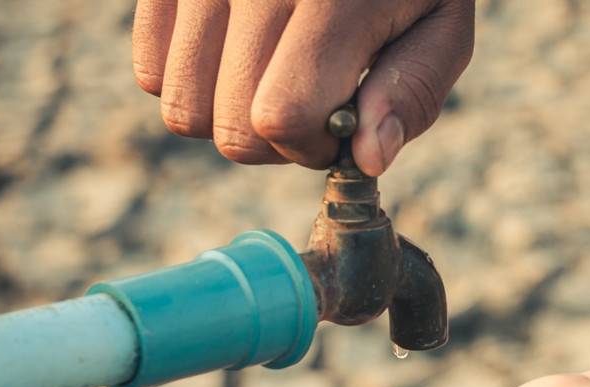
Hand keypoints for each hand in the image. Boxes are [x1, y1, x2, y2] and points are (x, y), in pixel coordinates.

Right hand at [132, 0, 474, 173]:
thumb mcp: (439, 23)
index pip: (282, 115)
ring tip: (272, 78)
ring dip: (230, 117)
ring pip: (182, 111)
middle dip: (275, 141)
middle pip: (229, 128)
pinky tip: (235, 56)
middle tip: (309, 102)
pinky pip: (149, 72)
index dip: (312, 145)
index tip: (340, 124)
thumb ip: (413, 92)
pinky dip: (191, 83)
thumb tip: (366, 159)